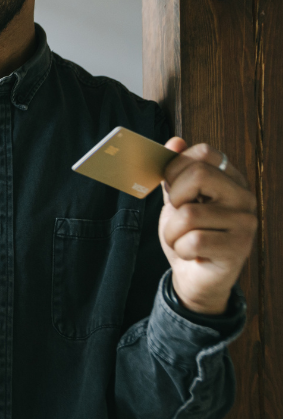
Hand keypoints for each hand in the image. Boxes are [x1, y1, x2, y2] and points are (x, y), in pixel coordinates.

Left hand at [159, 138, 257, 314]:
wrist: (194, 277)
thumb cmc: (186, 234)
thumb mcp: (176, 200)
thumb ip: (174, 173)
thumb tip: (174, 141)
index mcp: (230, 179)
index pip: (204, 152)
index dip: (176, 167)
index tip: (172, 187)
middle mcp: (244, 197)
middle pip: (198, 175)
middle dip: (174, 198)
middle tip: (178, 215)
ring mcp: (245, 222)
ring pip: (189, 214)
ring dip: (172, 232)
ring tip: (182, 240)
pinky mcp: (239, 248)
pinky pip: (193, 240)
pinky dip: (181, 248)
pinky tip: (192, 253)